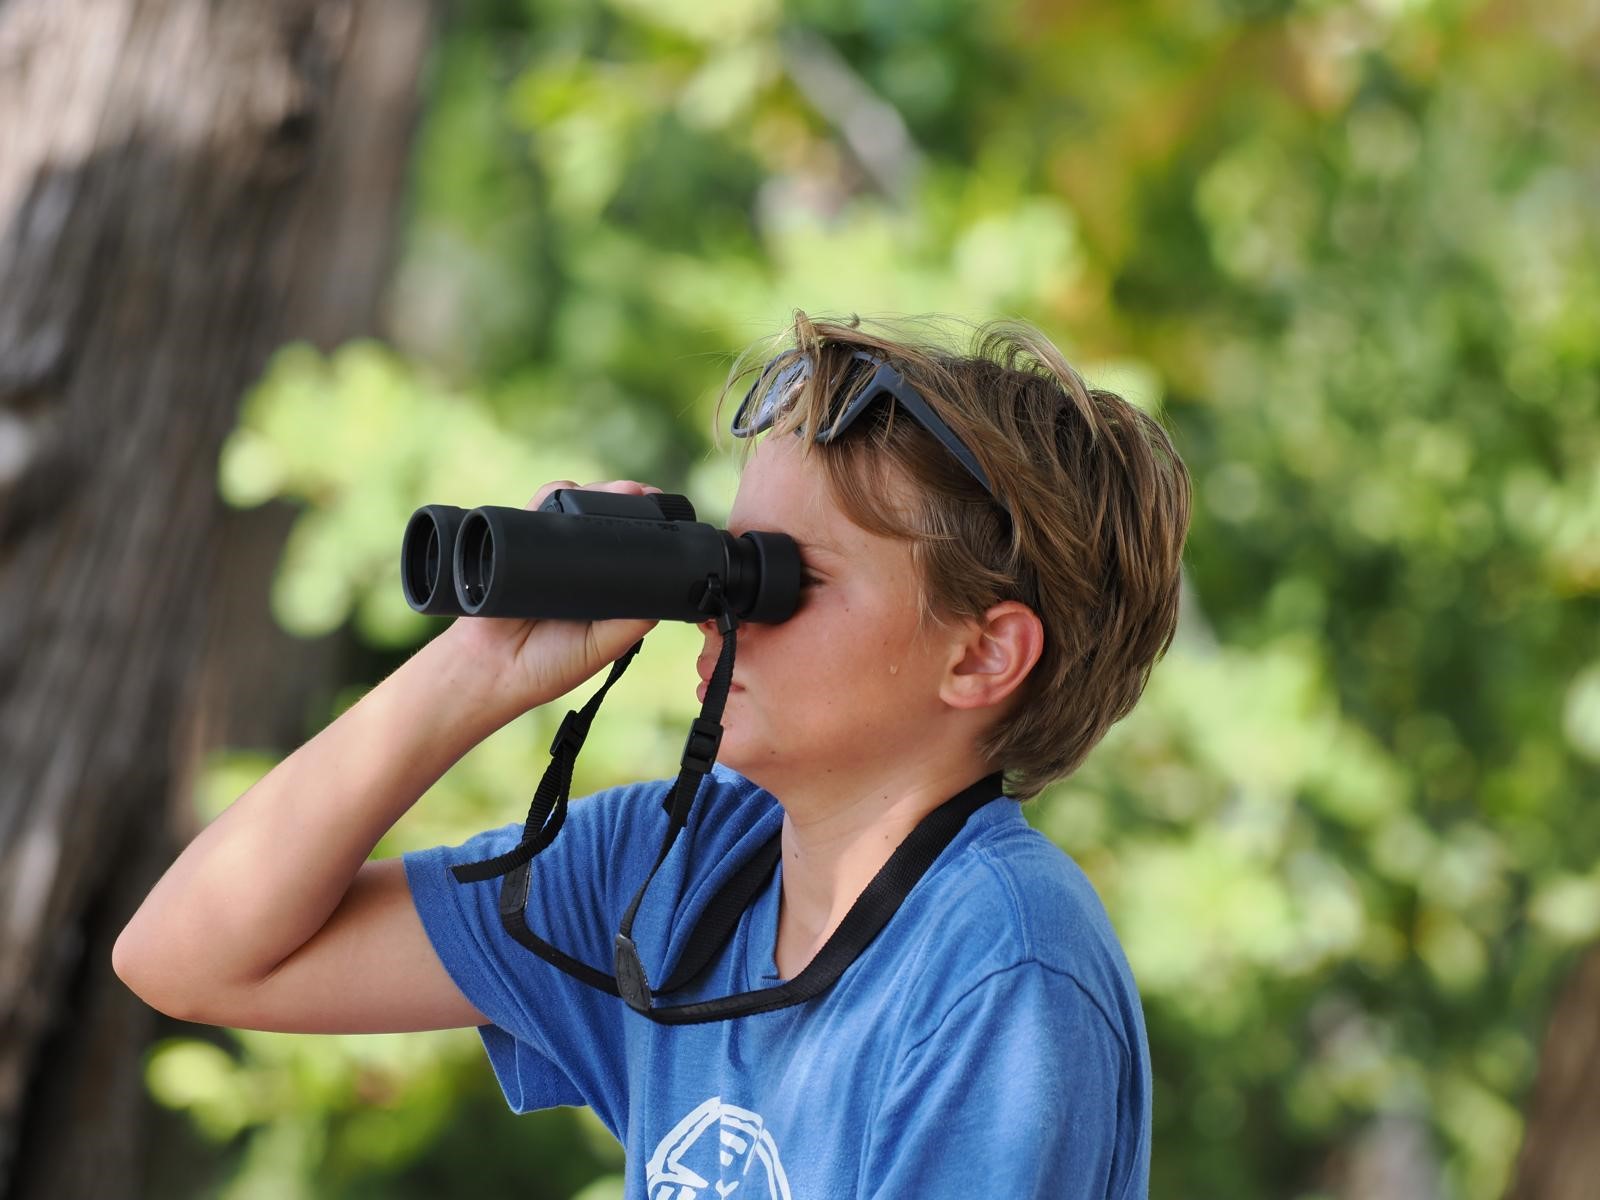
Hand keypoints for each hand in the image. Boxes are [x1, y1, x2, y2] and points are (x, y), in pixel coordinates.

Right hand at [437, 479, 663, 717]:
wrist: (493, 668)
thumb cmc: (550, 664)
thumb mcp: (603, 646)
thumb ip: (631, 622)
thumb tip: (665, 593)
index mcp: (602, 585)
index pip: (628, 546)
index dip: (645, 527)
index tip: (664, 513)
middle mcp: (577, 564)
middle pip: (603, 519)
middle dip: (624, 500)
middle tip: (640, 494)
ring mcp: (547, 551)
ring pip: (574, 509)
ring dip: (596, 493)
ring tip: (619, 491)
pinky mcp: (516, 542)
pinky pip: (535, 510)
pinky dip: (552, 495)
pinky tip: (568, 491)